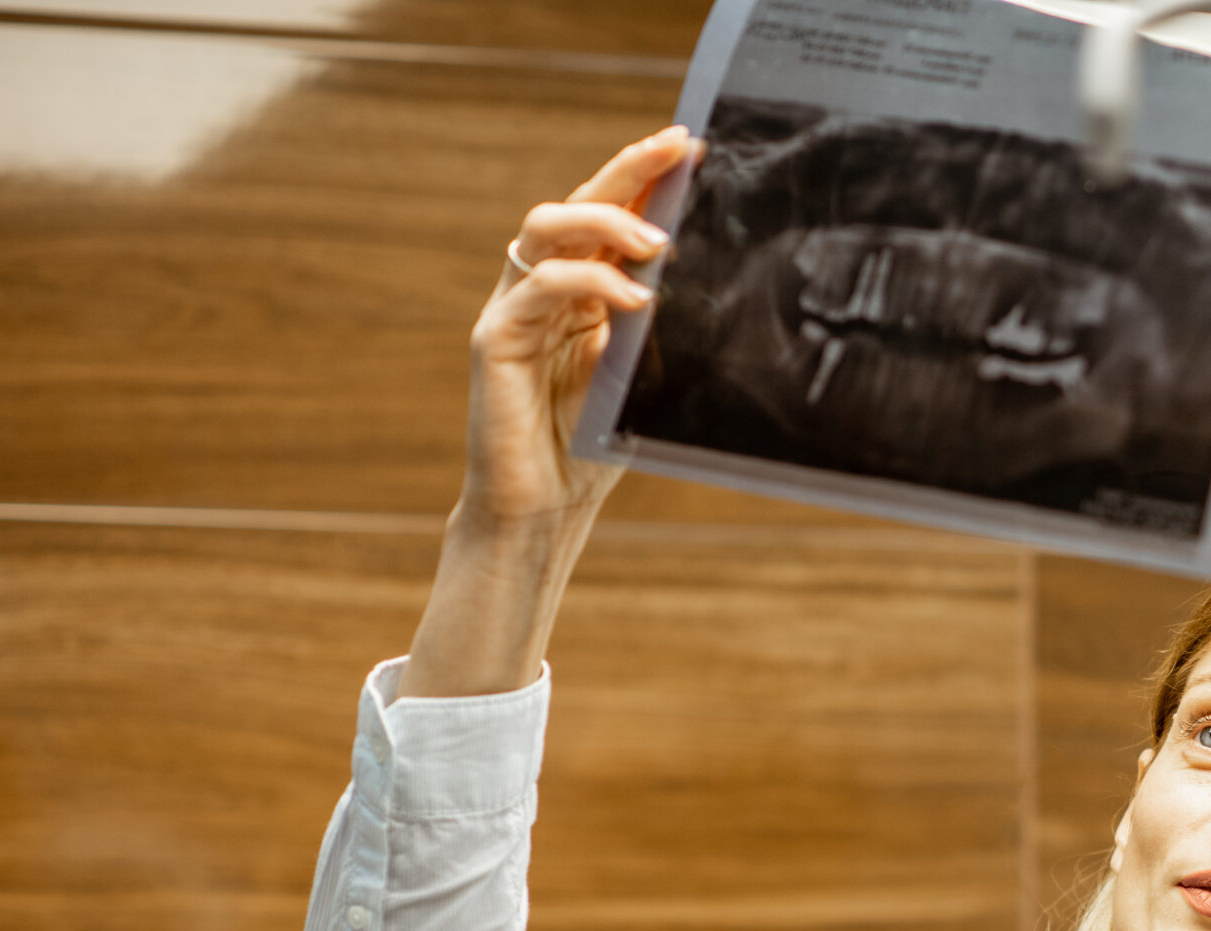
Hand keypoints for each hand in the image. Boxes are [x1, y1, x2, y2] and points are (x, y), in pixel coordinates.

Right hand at [462, 126, 693, 524]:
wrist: (545, 506)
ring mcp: (516, 308)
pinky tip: (633, 298)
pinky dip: (587, 283)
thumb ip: (659, 325)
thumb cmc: (594, 442)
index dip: (644, 177)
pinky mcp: (497, 340)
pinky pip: (537, 289)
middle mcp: (543, 286)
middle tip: (674, 151)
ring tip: (657, 239)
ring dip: (605, 222)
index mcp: (582, 288)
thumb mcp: (644, 373)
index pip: (610, 215)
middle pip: (577, 204)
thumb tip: (713, 277)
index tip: (690, 146)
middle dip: (626, 171)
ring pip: (546, 230)